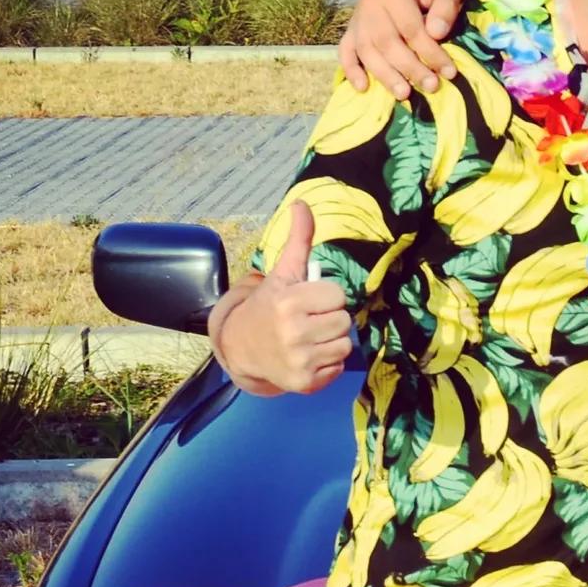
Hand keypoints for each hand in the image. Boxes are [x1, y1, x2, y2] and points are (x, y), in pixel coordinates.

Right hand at [210, 203, 352, 395]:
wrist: (243, 348)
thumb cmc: (269, 306)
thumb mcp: (282, 273)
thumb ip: (298, 240)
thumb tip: (302, 203)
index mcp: (288, 302)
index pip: (338, 295)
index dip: (326, 296)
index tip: (309, 300)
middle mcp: (294, 333)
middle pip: (344, 321)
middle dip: (330, 318)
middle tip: (310, 320)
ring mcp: (300, 360)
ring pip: (345, 344)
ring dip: (332, 340)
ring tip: (310, 337)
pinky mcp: (306, 383)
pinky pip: (338, 366)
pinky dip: (328, 362)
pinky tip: (308, 355)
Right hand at [339, 0, 482, 95]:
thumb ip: (446, 6)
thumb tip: (436, 32)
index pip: (410, 28)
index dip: (430, 52)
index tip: (449, 72)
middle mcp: (371, 2)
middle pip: (387, 42)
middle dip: (410, 68)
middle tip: (432, 87)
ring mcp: (359, 17)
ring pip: (367, 51)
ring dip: (385, 76)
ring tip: (404, 94)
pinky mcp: (354, 30)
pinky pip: (346, 51)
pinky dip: (351, 70)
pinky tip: (363, 88)